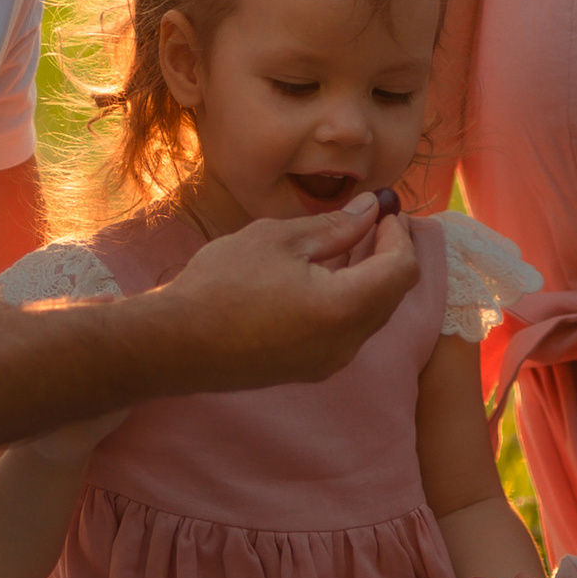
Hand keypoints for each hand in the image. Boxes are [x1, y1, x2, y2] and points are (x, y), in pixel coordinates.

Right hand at [153, 202, 417, 387]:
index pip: (401, 269)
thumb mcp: (279, 239)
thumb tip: (370, 209)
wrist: (175, 343)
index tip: (383, 208)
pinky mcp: (310, 369)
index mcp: (343, 308)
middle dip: (387, 252)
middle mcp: (345, 343)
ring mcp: (329, 362)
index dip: (398, 234)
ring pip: (370, 313)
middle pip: (392, 294)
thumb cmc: (221, 285)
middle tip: (370, 218)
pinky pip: (347, 330)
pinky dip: (348, 298)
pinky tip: (320, 273)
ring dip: (367, 275)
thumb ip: (335, 226)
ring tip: (342, 240)